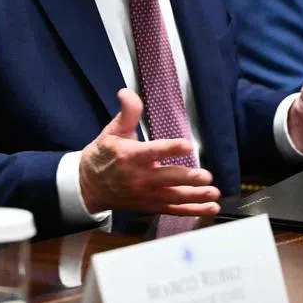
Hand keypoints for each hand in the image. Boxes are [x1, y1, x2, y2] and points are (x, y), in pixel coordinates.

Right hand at [79, 89, 219, 215]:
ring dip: (196, 196)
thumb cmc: (104, 155)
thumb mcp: (112, 130)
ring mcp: (146, 194)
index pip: (153, 152)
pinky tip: (210, 207)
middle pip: (168, 179)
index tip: (187, 145)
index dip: (170, 149)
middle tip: (207, 177)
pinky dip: (192, 210)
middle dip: (189, 178)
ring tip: (214, 193)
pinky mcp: (150, 205)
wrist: (89, 186)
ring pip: (174, 197)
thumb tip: (127, 92)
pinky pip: (174, 209)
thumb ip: (127, 112)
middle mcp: (139, 178)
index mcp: (131, 156)